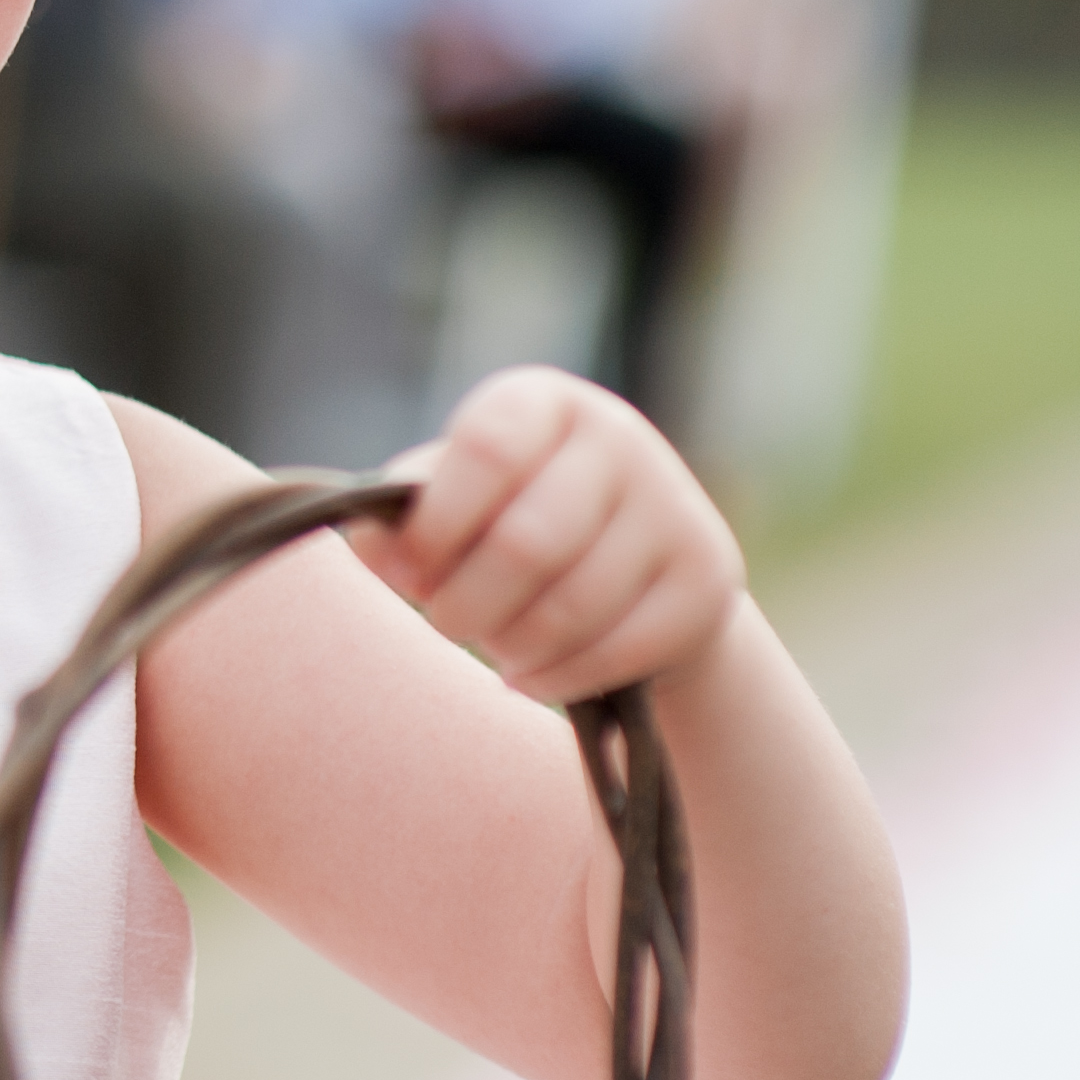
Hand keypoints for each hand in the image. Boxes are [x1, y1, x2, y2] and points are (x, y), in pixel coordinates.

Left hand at [345, 367, 750, 705]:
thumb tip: (370, 542)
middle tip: (446, 621)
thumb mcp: (450, 503)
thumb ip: (401, 518)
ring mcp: (674, 506)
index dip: (435, 525)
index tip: (408, 573)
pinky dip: (558, 676)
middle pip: (527, 542)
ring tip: (495, 644)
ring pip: (573, 606)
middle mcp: (620, 437)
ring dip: (512, 644)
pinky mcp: (709, 577)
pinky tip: (531, 674)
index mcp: (542, 402)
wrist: (633, 570)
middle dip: (465, 603)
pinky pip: (619, 649)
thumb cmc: (508, 524)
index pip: (485, 448)